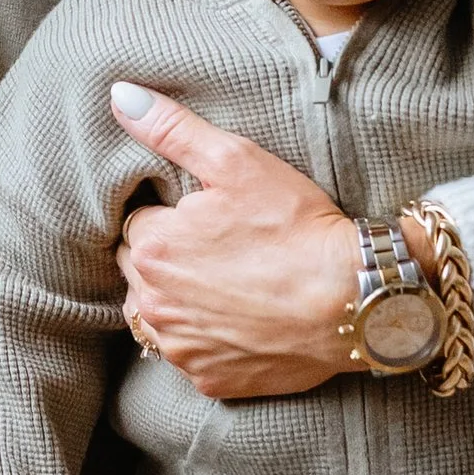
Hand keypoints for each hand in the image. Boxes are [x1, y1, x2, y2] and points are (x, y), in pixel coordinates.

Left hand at [111, 86, 364, 397]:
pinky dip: (207, 339)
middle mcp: (153, 302)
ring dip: (179, 300)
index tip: (210, 217)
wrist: (353, 297)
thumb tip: (120, 96)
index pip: (139, 223)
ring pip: (159, 315)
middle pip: (141, 271)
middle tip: (220, 248)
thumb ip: (172, 128)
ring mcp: (180, 346)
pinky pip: (190, 354)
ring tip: (227, 283)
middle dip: (168, 257)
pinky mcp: (208, 378)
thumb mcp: (236, 160)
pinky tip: (240, 320)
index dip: (174, 216)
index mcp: (152, 246)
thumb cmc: (296, 226)